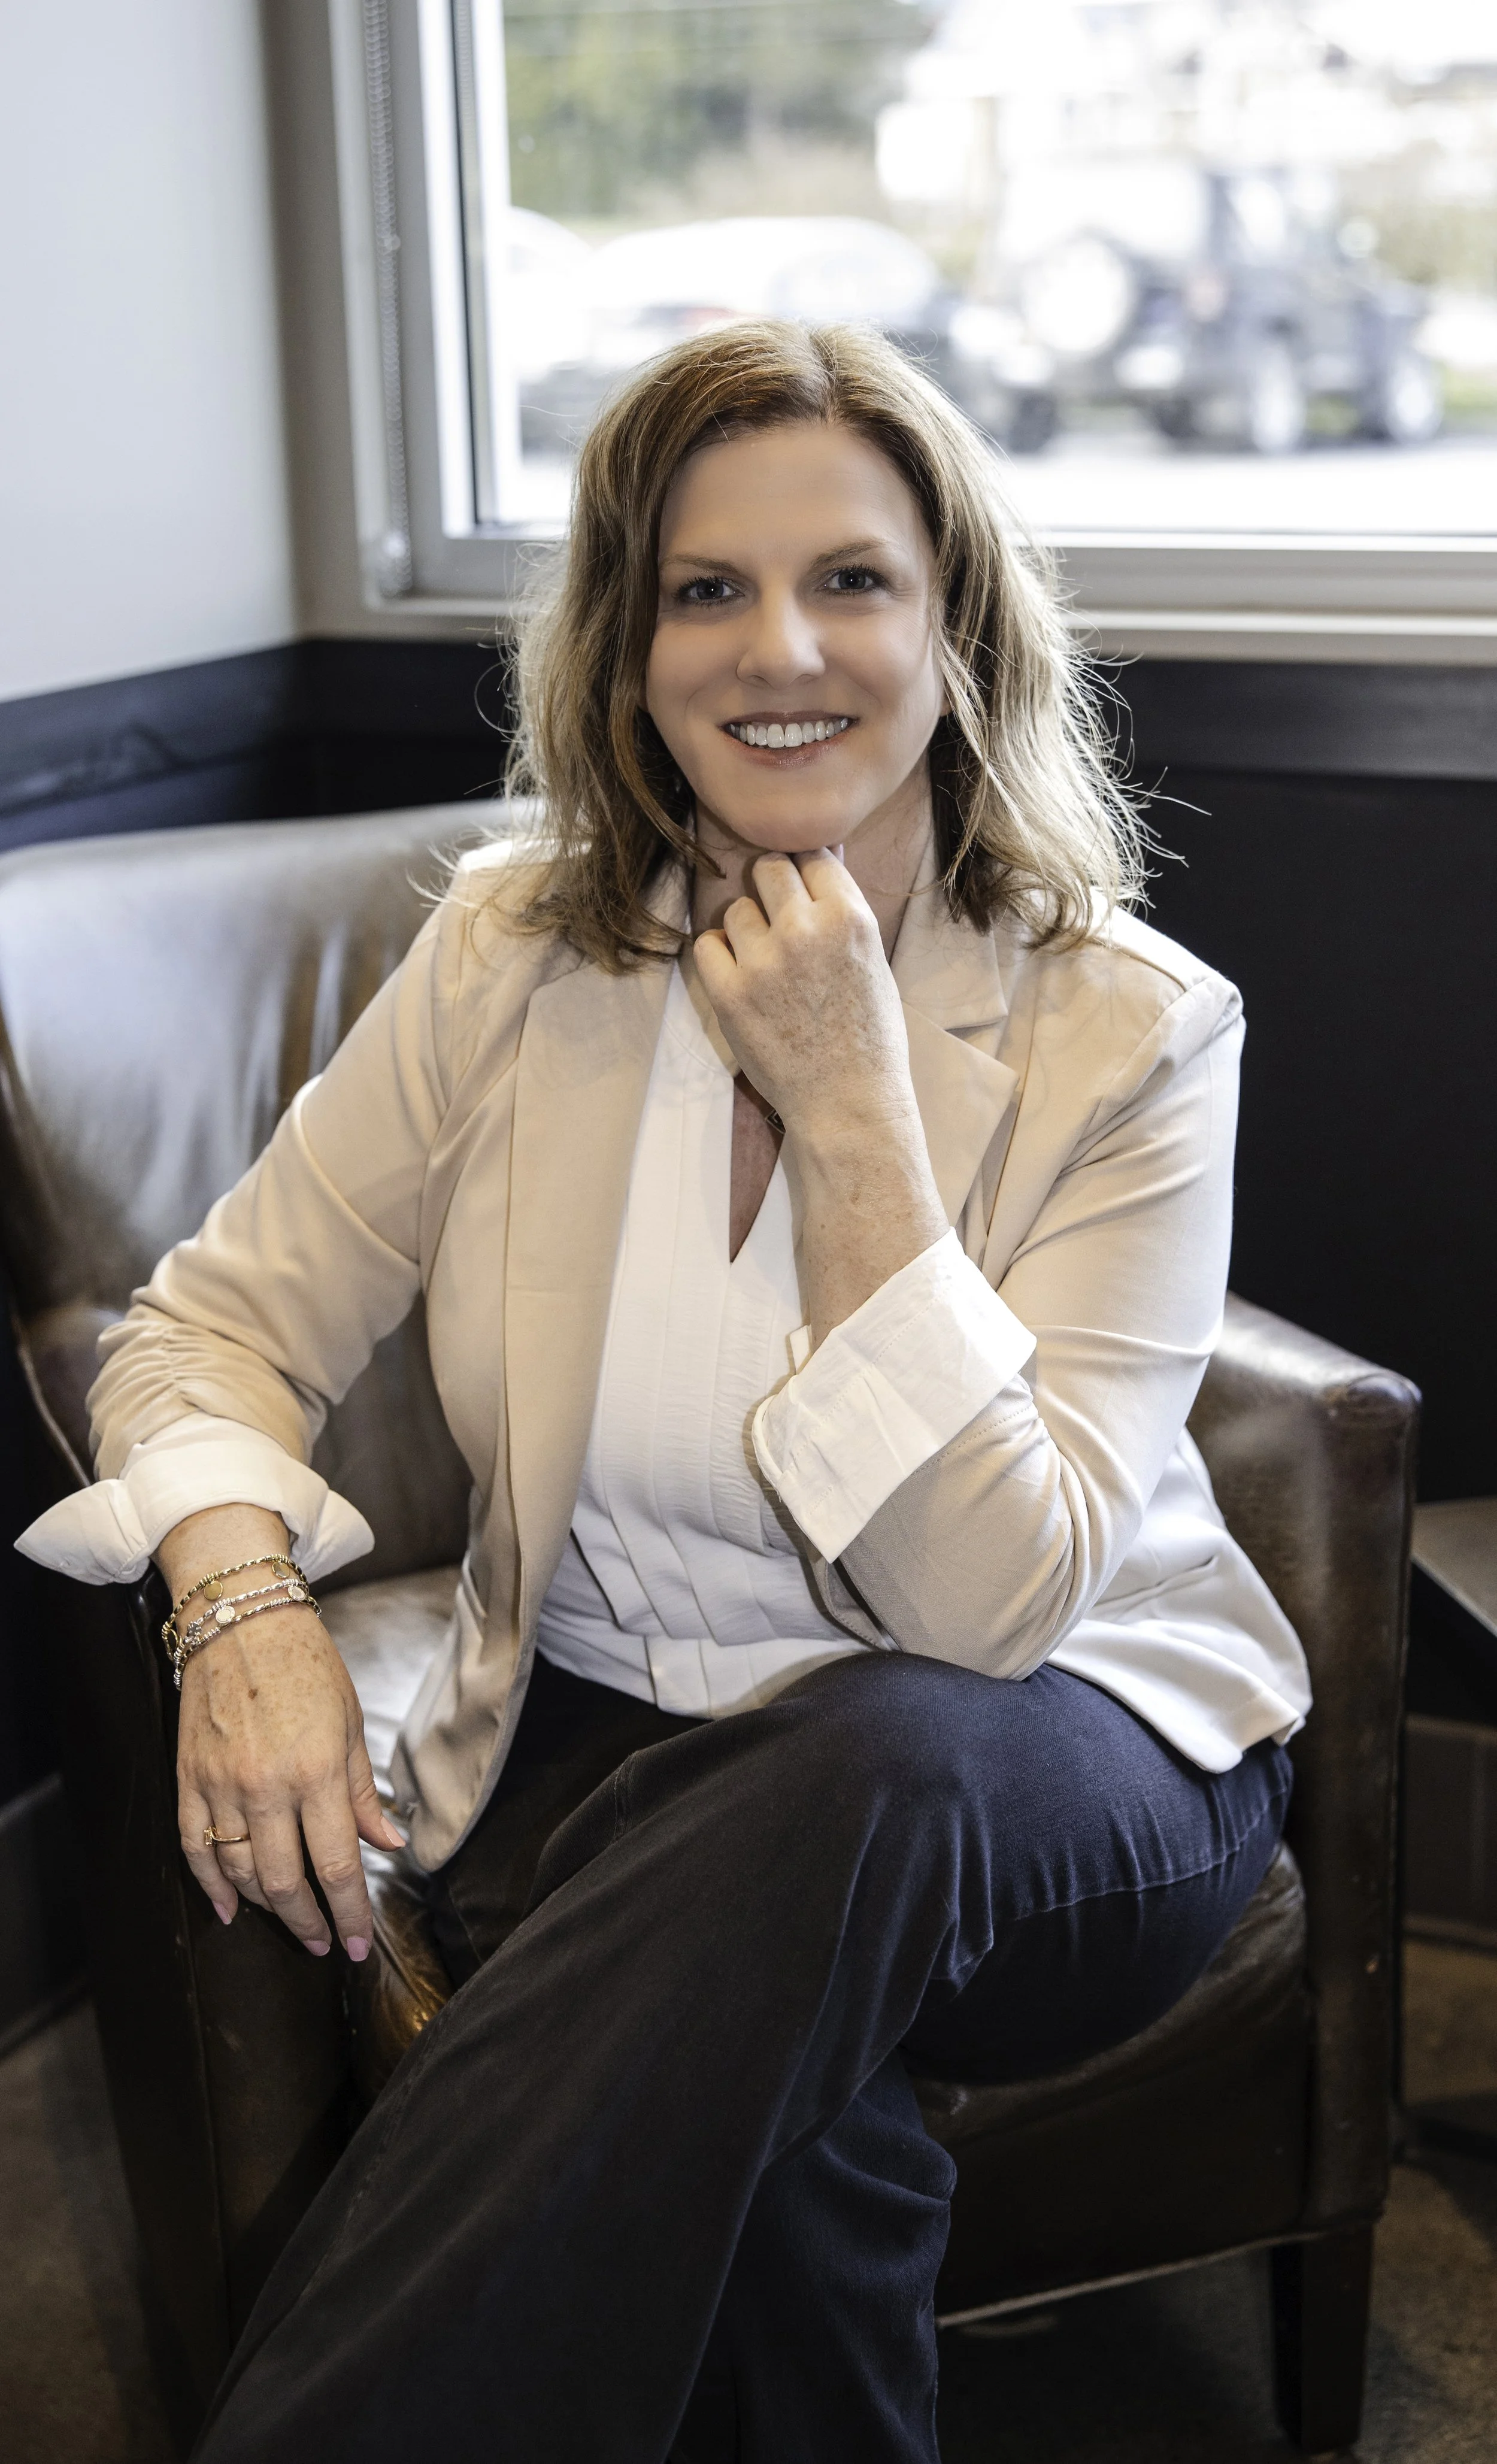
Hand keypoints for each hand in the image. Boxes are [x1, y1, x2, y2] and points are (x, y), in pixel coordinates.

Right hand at [176, 1605, 403, 1960]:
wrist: (241, 1619)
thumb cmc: (306, 1665)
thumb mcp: (351, 1724)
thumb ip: (363, 1794)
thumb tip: (388, 1844)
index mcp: (318, 1771)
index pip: (338, 1864)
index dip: (350, 1914)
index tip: (359, 1945)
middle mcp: (268, 1786)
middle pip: (285, 1883)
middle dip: (308, 1924)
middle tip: (324, 1944)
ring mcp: (222, 1785)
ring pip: (239, 1873)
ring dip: (265, 1908)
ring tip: (289, 1921)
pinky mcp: (189, 1779)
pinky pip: (196, 1848)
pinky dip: (211, 1885)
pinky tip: (229, 1908)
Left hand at [695, 848, 945, 1344]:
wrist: (848, 1106)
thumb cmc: (868, 1039)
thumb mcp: (873, 963)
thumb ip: (842, 914)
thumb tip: (817, 862)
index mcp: (850, 919)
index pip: (813, 857)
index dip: (805, 875)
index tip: (802, 896)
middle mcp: (805, 931)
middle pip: (769, 868)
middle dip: (772, 889)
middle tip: (778, 921)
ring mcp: (763, 962)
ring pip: (736, 908)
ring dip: (746, 928)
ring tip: (764, 963)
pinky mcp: (729, 994)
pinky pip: (706, 945)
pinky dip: (718, 956)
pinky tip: (739, 976)